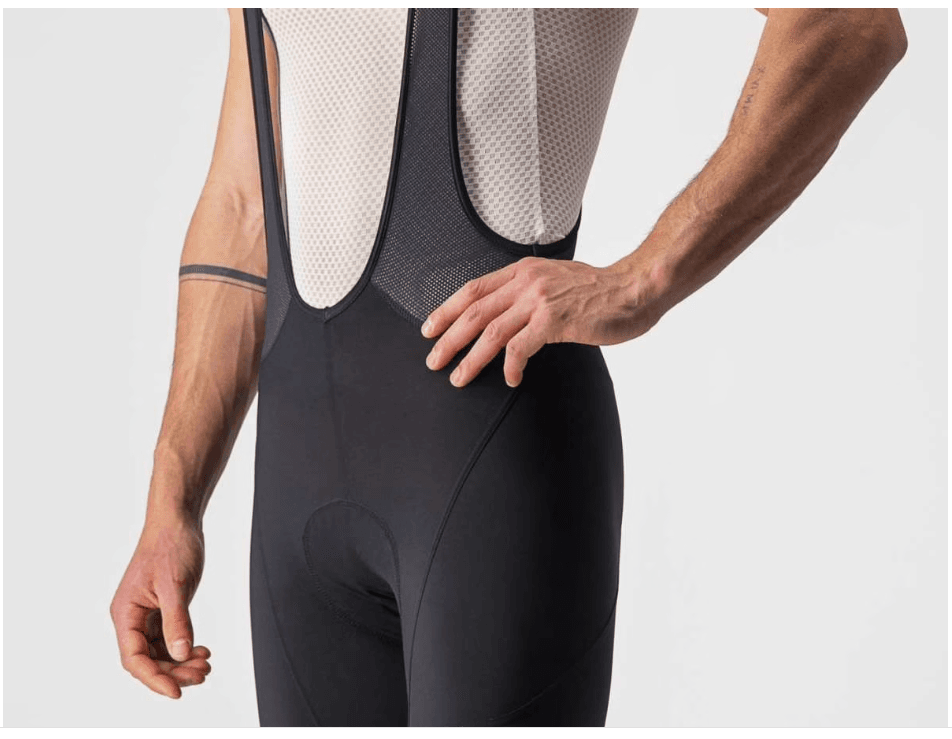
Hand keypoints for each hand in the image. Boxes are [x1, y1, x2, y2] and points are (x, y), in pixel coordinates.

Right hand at [110, 514, 210, 698]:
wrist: (178, 522)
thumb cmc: (170, 545)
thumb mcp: (175, 585)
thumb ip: (177, 621)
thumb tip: (180, 654)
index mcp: (125, 613)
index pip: (134, 658)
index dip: (154, 678)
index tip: (176, 691)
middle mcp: (132, 617)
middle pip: (148, 659)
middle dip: (174, 671)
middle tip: (202, 674)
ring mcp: (146, 615)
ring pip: (160, 652)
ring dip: (181, 662)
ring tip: (205, 664)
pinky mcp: (161, 610)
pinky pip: (169, 639)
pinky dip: (184, 648)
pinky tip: (201, 650)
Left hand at [421, 256, 663, 386]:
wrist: (635, 287)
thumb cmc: (601, 290)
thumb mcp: (556, 279)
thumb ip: (530, 292)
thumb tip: (508, 314)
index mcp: (523, 271)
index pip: (473, 289)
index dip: (446, 309)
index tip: (430, 328)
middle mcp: (526, 282)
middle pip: (473, 311)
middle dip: (448, 338)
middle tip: (433, 360)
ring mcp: (539, 300)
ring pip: (490, 331)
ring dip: (470, 358)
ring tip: (458, 377)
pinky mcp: (555, 320)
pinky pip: (520, 347)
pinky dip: (510, 366)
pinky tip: (509, 379)